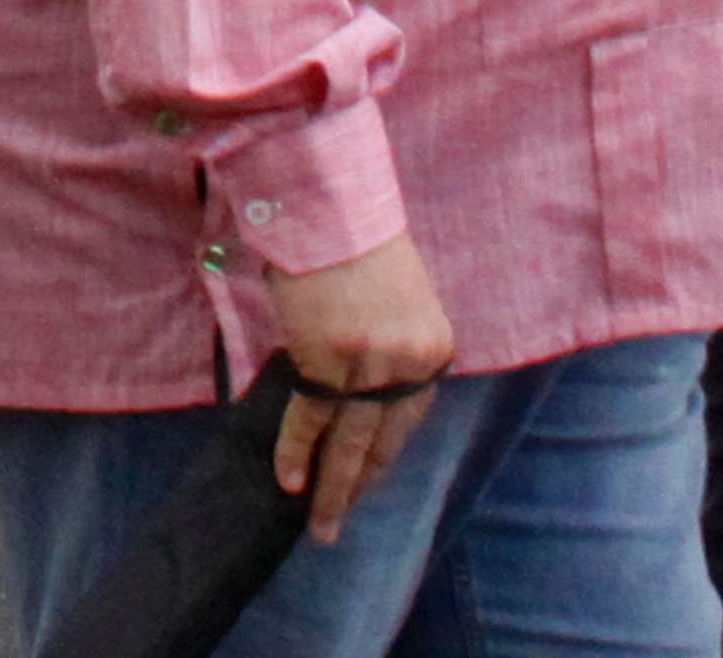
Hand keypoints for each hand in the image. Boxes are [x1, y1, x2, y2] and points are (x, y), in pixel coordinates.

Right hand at [261, 227, 453, 545]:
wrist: (328, 197)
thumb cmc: (353, 238)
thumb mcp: (391, 298)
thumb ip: (384, 345)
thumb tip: (352, 388)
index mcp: (434, 346)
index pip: (409, 418)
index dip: (381, 455)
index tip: (362, 479)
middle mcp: (411, 360)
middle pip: (385, 439)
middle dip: (360, 485)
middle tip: (339, 524)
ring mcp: (372, 360)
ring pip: (352, 440)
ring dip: (333, 488)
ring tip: (320, 526)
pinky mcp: (330, 354)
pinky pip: (313, 415)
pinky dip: (297, 449)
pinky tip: (288, 481)